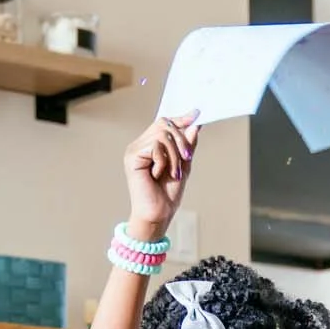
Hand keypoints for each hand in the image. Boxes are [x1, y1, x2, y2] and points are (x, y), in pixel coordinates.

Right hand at [123, 111, 199, 240]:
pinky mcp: (132, 156)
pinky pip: (155, 146)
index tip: (197, 114)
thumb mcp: (184, 166)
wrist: (158, 214)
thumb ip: (187, 146)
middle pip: (164, 124)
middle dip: (181, 139)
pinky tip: (159, 174)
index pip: (164, 123)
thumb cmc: (167, 195)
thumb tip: (195, 125)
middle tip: (186, 157)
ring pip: (163, 134)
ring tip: (173, 172)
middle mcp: (140, 144)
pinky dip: (164, 160)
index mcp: (150, 145)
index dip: (181, 117)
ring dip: (174, 154)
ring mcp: (134, 150)